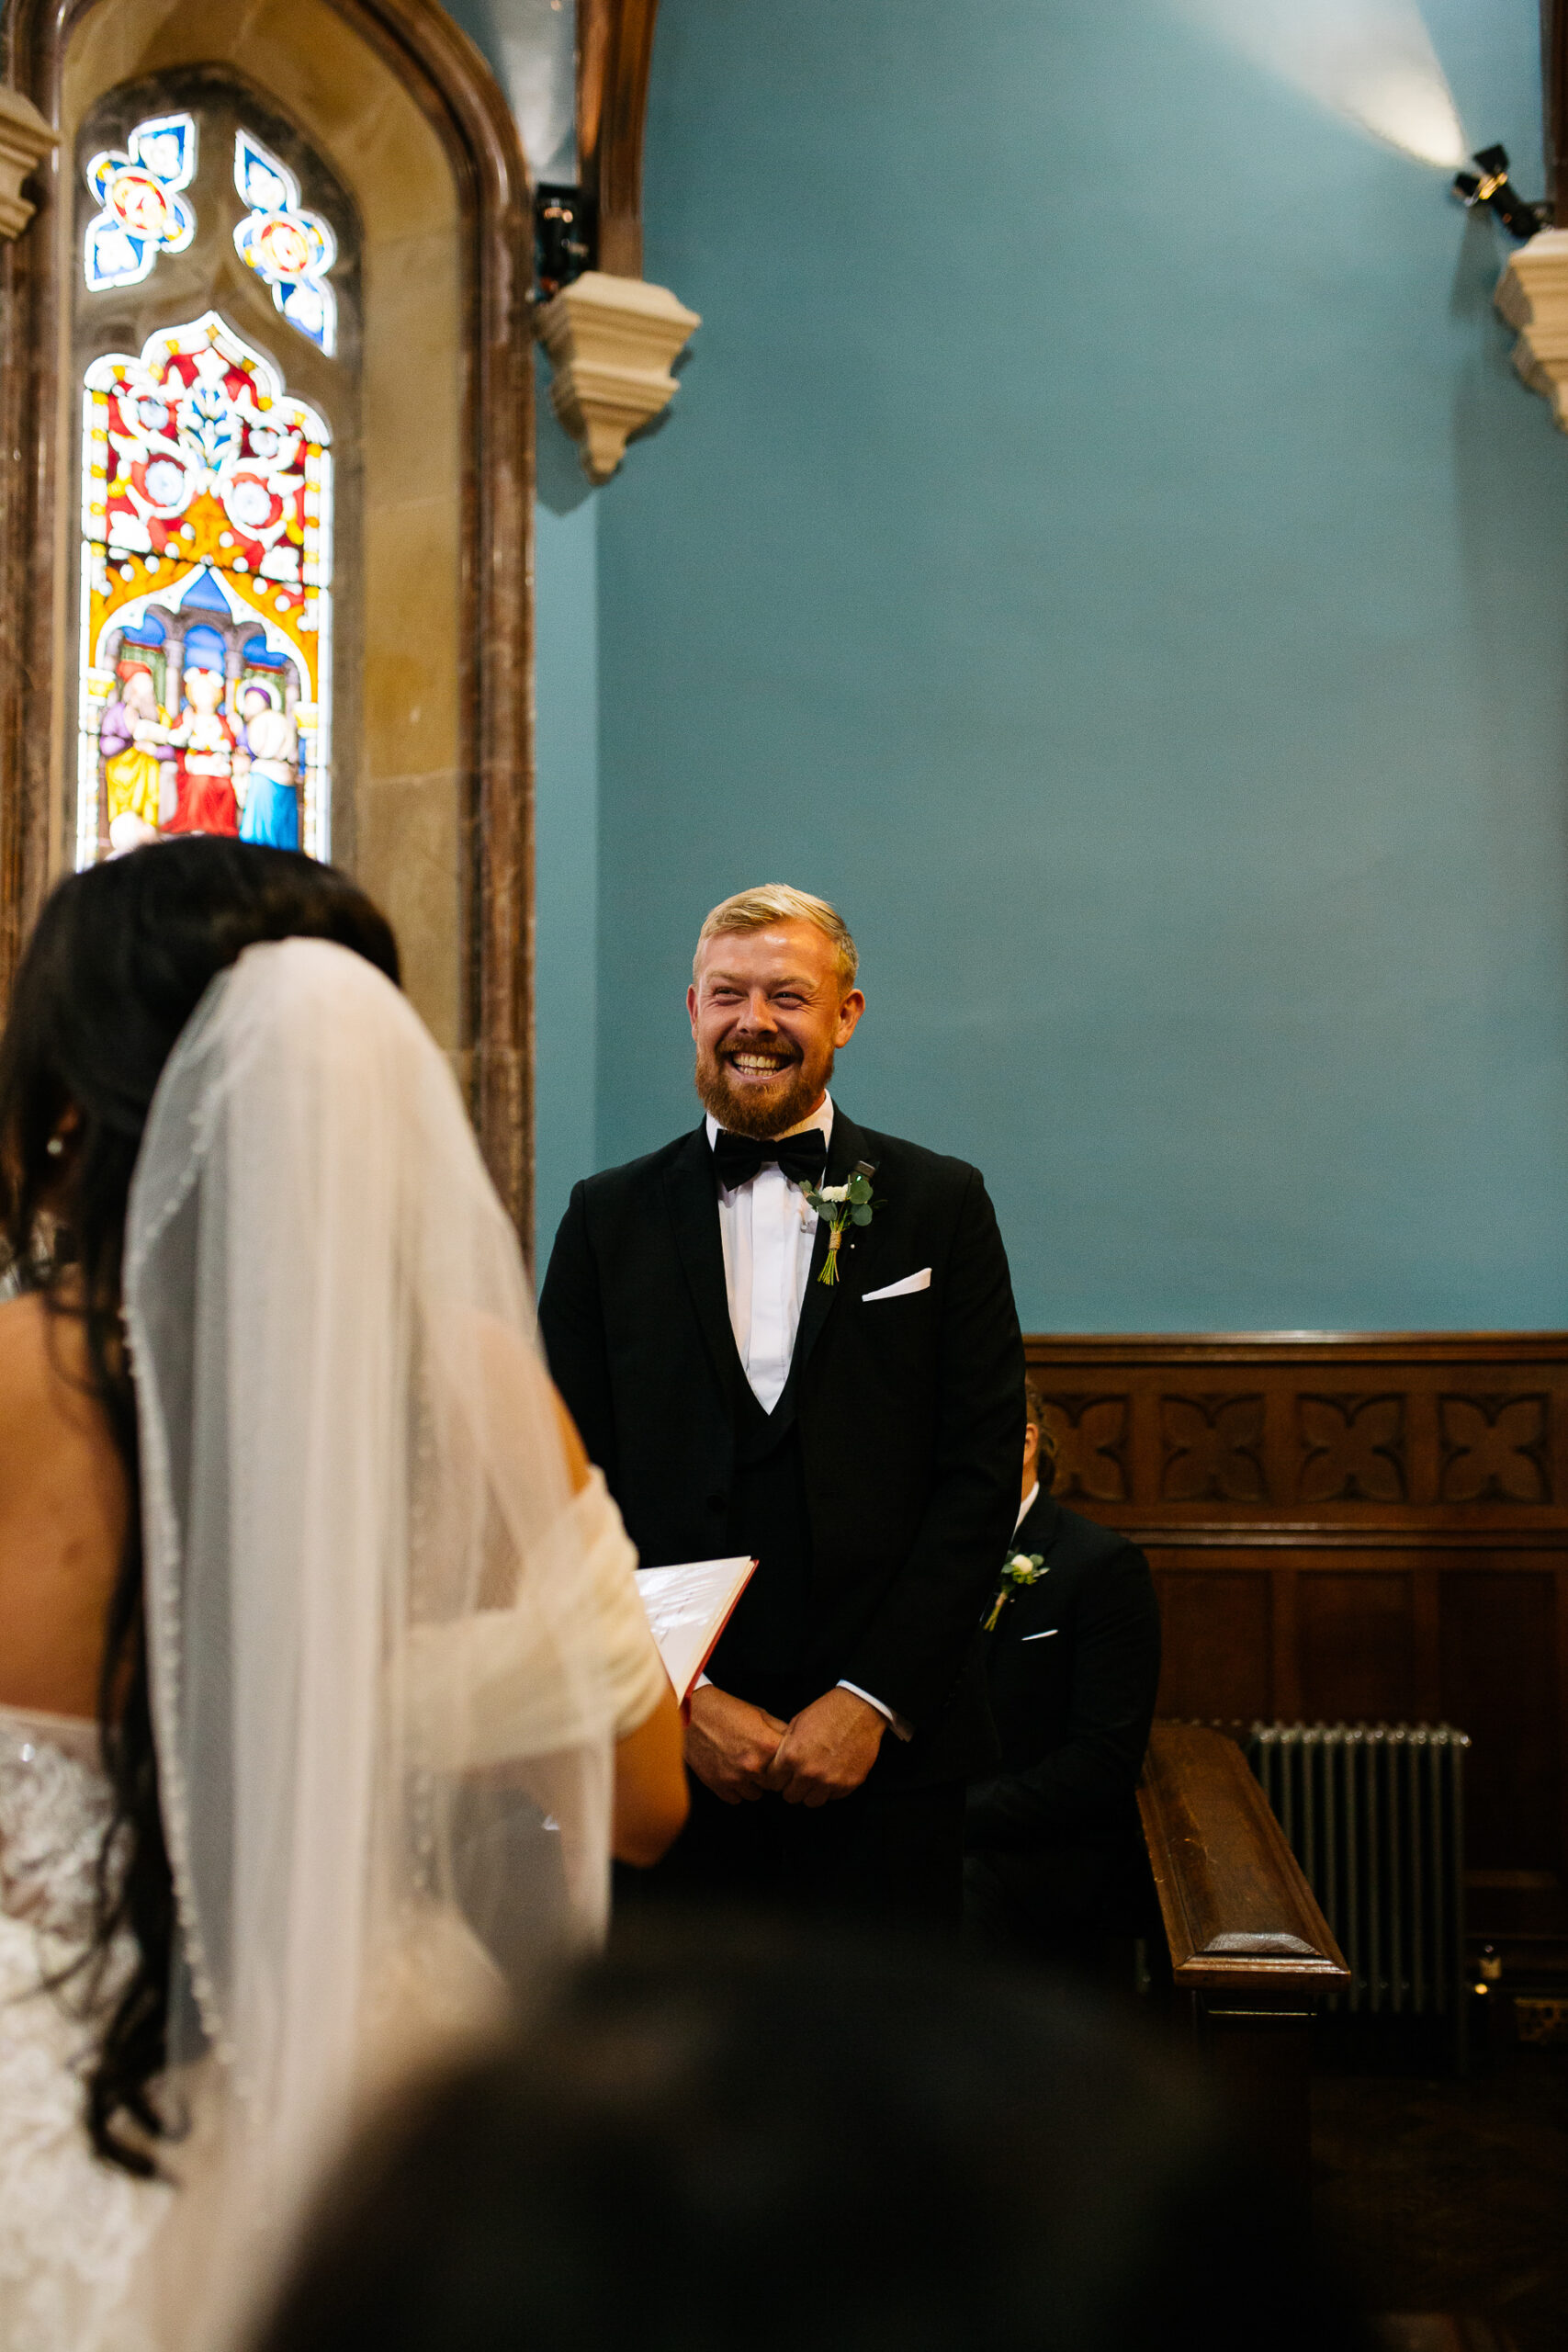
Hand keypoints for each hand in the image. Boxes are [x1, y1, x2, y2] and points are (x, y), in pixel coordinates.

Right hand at [685, 1684, 788, 1804]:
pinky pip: (736, 1798)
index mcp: (767, 1745)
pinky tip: (732, 1773)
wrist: (690, 1714)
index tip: (781, 1760)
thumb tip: (794, 1743)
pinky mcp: (718, 1785)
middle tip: (762, 1762)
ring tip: (745, 1767)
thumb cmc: (724, 1710)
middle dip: (771, 1775)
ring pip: (756, 1794)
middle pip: (775, 1783)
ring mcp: (734, 1778)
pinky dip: (736, 1789)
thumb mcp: (759, 1713)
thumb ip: (779, 1731)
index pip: (790, 1766)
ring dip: (754, 1784)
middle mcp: (753, 1765)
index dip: (786, 1762)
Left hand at [764, 1687, 885, 1806]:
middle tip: (798, 1777)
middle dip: (792, 1787)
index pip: (773, 1782)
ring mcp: (830, 1781)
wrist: (859, 1708)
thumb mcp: (796, 1723)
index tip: (782, 1775)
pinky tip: (832, 1773)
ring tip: (815, 1778)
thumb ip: (785, 1748)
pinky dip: (830, 1789)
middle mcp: (809, 1772)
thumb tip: (778, 1763)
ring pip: (811, 1802)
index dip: (777, 1777)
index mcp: (791, 1756)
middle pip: (790, 1797)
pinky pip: (833, 1797)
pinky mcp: (848, 1784)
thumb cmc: (827, 1712)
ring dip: (811, 1792)